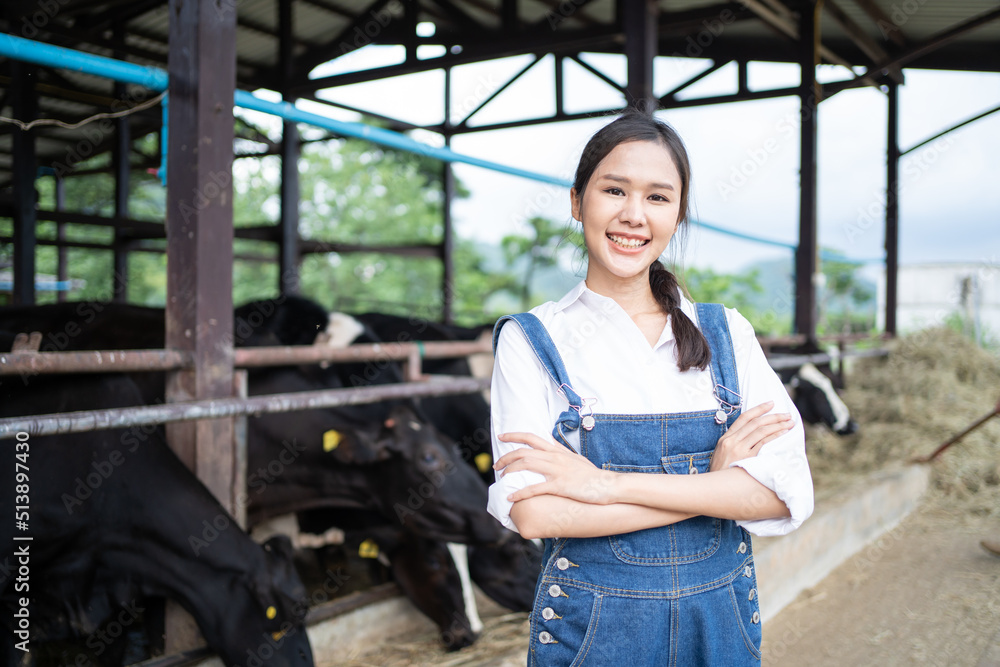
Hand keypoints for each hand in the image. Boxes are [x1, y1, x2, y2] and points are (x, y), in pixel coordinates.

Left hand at [493, 432, 615, 504]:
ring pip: (525, 465)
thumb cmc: (593, 476)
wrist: (609, 485)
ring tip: (502, 480)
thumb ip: (561, 454)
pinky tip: (511, 497)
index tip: (501, 437)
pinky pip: (534, 488)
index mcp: (557, 451)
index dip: (514, 435)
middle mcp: (555, 457)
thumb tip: (550, 449)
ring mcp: (557, 471)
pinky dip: (520, 493)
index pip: (531, 437)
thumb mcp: (576, 460)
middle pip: (523, 452)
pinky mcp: (560, 486)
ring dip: (510, 472)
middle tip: (496, 466)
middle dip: (506, 457)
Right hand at [710, 401, 793, 471]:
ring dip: (777, 425)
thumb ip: (733, 443)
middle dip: (773, 416)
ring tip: (789, 423)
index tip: (770, 404)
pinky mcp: (746, 459)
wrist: (714, 487)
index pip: (744, 418)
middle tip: (786, 414)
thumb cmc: (720, 473)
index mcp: (726, 438)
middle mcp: (732, 441)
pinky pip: (763, 443)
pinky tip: (783, 434)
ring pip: (761, 431)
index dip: (758, 409)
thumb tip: (750, 436)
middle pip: (755, 423)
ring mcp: (739, 449)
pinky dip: (774, 436)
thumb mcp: (721, 454)